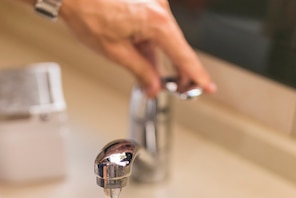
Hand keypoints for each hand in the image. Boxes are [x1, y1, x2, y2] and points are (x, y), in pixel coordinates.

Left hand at [59, 0, 215, 96]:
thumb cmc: (88, 14)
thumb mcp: (115, 52)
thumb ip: (140, 71)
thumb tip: (153, 86)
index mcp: (156, 21)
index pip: (183, 55)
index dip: (196, 75)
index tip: (207, 87)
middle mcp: (159, 8)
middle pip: (177, 46)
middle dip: (177, 71)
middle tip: (180, 90)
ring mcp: (154, 2)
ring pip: (165, 38)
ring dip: (160, 58)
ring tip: (150, 78)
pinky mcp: (146, 2)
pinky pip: (155, 28)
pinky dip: (151, 45)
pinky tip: (144, 59)